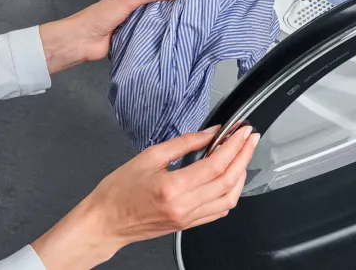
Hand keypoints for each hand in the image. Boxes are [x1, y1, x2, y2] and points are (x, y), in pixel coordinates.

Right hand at [31, 125, 259, 269]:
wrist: (105, 222)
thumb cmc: (119, 191)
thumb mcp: (149, 156)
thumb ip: (184, 143)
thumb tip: (210, 133)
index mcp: (173, 187)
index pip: (216, 164)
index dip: (234, 145)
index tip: (242, 130)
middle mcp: (184, 206)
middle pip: (228, 180)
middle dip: (244, 155)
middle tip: (250, 137)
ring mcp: (188, 218)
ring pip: (229, 198)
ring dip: (241, 174)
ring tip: (244, 154)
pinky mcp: (188, 225)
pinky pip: (219, 211)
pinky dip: (231, 193)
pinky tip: (232, 178)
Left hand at [38, 0, 182, 73]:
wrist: (82, 41)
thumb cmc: (100, 16)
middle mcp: (134, 3)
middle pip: (158, 0)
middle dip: (172, 0)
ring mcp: (135, 20)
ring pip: (156, 16)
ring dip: (168, 17)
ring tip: (192, 13)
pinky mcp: (136, 35)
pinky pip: (152, 31)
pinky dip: (162, 32)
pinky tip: (177, 31)